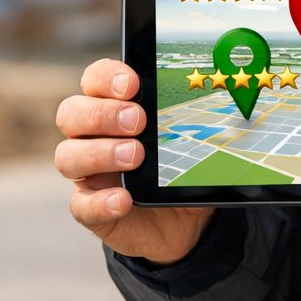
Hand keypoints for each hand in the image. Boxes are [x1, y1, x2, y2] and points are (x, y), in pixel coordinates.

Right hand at [54, 58, 212, 263]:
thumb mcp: (195, 140)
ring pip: (67, 156)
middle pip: (71, 113)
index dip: (105, 77)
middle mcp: (92, 136)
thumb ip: (199, 121)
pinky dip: (101, 201)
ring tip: (136, 156)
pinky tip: (124, 199)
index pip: (94, 80)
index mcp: (113, 108)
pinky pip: (81, 204)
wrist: (185, 222)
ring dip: (100, 152)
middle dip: (102, 113)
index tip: (132, 83)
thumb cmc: (182, 167)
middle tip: (137, 121)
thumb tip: (233, 99)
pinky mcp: (91, 208)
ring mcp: (88, 173)